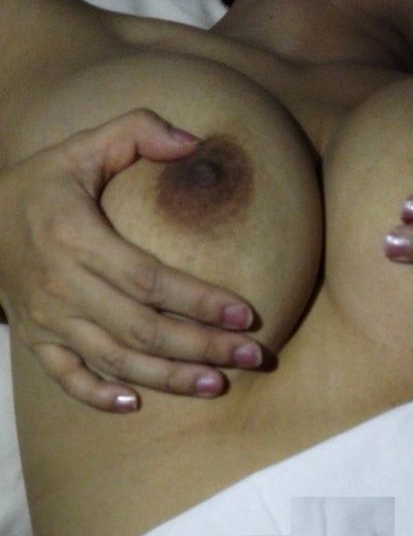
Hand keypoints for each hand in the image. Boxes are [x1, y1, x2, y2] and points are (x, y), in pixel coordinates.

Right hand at [0, 109, 261, 411]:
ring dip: (169, 378)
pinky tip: (137, 404)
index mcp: (75, 237)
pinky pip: (68, 379)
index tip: (246, 314)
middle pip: (142, 329)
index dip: (201, 301)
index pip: (149, 279)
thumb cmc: (39, 186)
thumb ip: (137, 131)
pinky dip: (99, 396)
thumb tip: (195, 141)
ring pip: (115, 360)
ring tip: (217, 384)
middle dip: (202, 347)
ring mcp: (47, 319)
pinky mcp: (36, 341)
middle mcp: (61, 285)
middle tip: (253, 356)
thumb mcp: (79, 147)